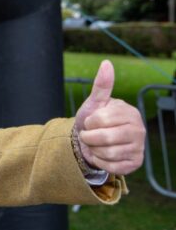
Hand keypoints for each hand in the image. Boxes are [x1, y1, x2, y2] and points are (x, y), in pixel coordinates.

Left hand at [74, 60, 144, 175]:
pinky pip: (111, 167)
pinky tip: (102, 155)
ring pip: (107, 153)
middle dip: (89, 137)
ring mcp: (139, 147)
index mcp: (130, 112)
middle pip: (104, 138)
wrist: (93, 141)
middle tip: (90, 135)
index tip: (91, 122)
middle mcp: (139, 130)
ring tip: (96, 144)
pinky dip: (100, 161)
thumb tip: (106, 63)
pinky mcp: (135, 163)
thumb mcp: (94, 103)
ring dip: (94, 150)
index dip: (89, 122)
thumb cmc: (94, 120)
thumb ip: (101, 85)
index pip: (100, 120)